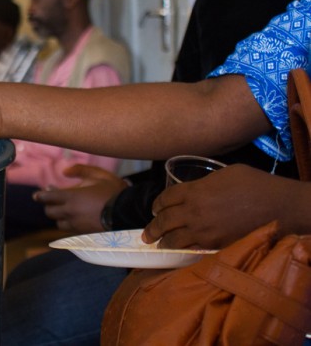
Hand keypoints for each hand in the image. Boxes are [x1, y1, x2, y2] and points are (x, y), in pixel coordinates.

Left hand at [32, 164, 127, 233]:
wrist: (128, 213)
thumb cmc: (113, 192)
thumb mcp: (98, 175)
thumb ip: (80, 170)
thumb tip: (65, 171)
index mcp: (71, 198)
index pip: (47, 198)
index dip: (39, 196)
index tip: (36, 195)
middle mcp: (70, 213)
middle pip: (50, 212)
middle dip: (49, 206)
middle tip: (52, 200)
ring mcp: (76, 225)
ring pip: (59, 223)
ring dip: (59, 216)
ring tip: (64, 210)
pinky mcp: (84, 234)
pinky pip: (70, 230)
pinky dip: (69, 224)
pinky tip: (75, 218)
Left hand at [142, 164, 304, 249]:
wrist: (278, 206)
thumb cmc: (255, 184)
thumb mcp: (225, 174)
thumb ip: (204, 183)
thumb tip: (198, 190)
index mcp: (194, 191)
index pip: (166, 198)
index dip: (158, 204)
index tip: (155, 209)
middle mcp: (193, 211)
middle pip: (164, 221)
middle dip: (152, 229)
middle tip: (146, 235)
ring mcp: (204, 230)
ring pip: (174, 239)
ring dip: (164, 242)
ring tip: (158, 245)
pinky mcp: (216, 245)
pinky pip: (192, 250)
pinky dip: (183, 251)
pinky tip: (179, 252)